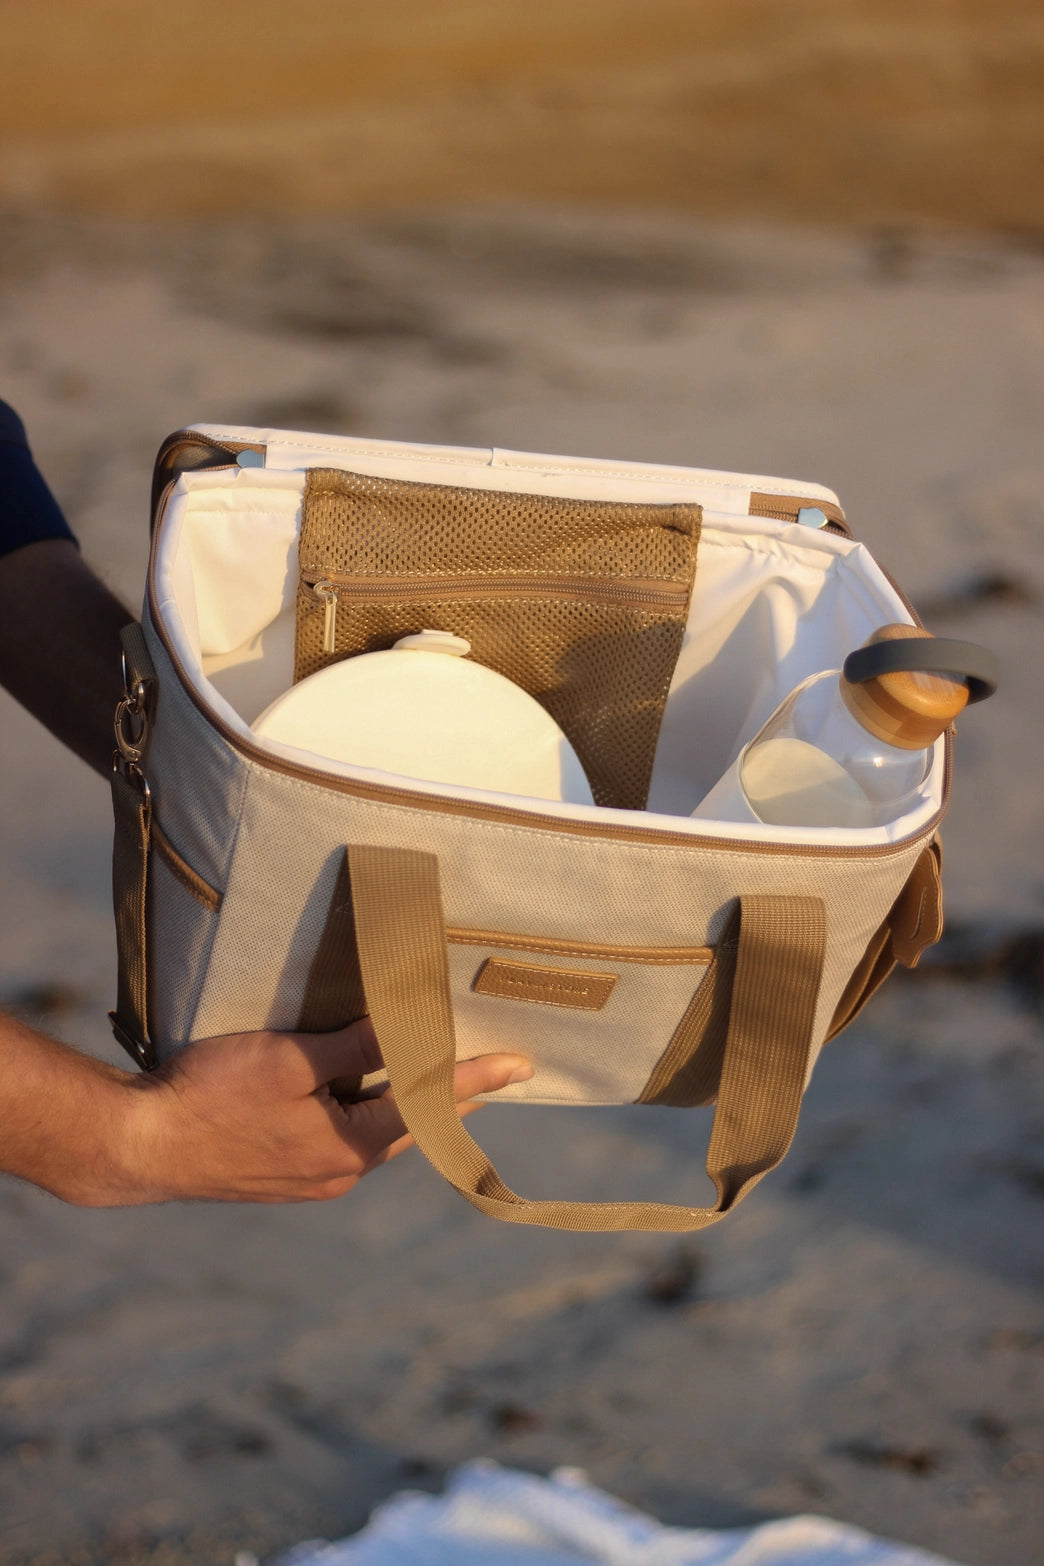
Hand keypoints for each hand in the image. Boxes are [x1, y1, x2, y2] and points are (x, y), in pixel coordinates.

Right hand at [113, 1018, 532, 1205]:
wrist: (139, 1147)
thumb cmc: (211, 1097)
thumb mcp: (289, 1061)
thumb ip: (353, 1048)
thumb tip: (408, 1030)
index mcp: (349, 1146)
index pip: (429, 1102)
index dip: (477, 1078)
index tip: (522, 1065)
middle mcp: (339, 1171)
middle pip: (409, 1125)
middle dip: (446, 1095)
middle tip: (487, 1068)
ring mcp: (309, 1180)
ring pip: (374, 1135)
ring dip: (402, 1104)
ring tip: (427, 1072)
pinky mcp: (281, 1176)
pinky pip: (341, 1142)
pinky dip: (362, 1114)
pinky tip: (353, 1094)